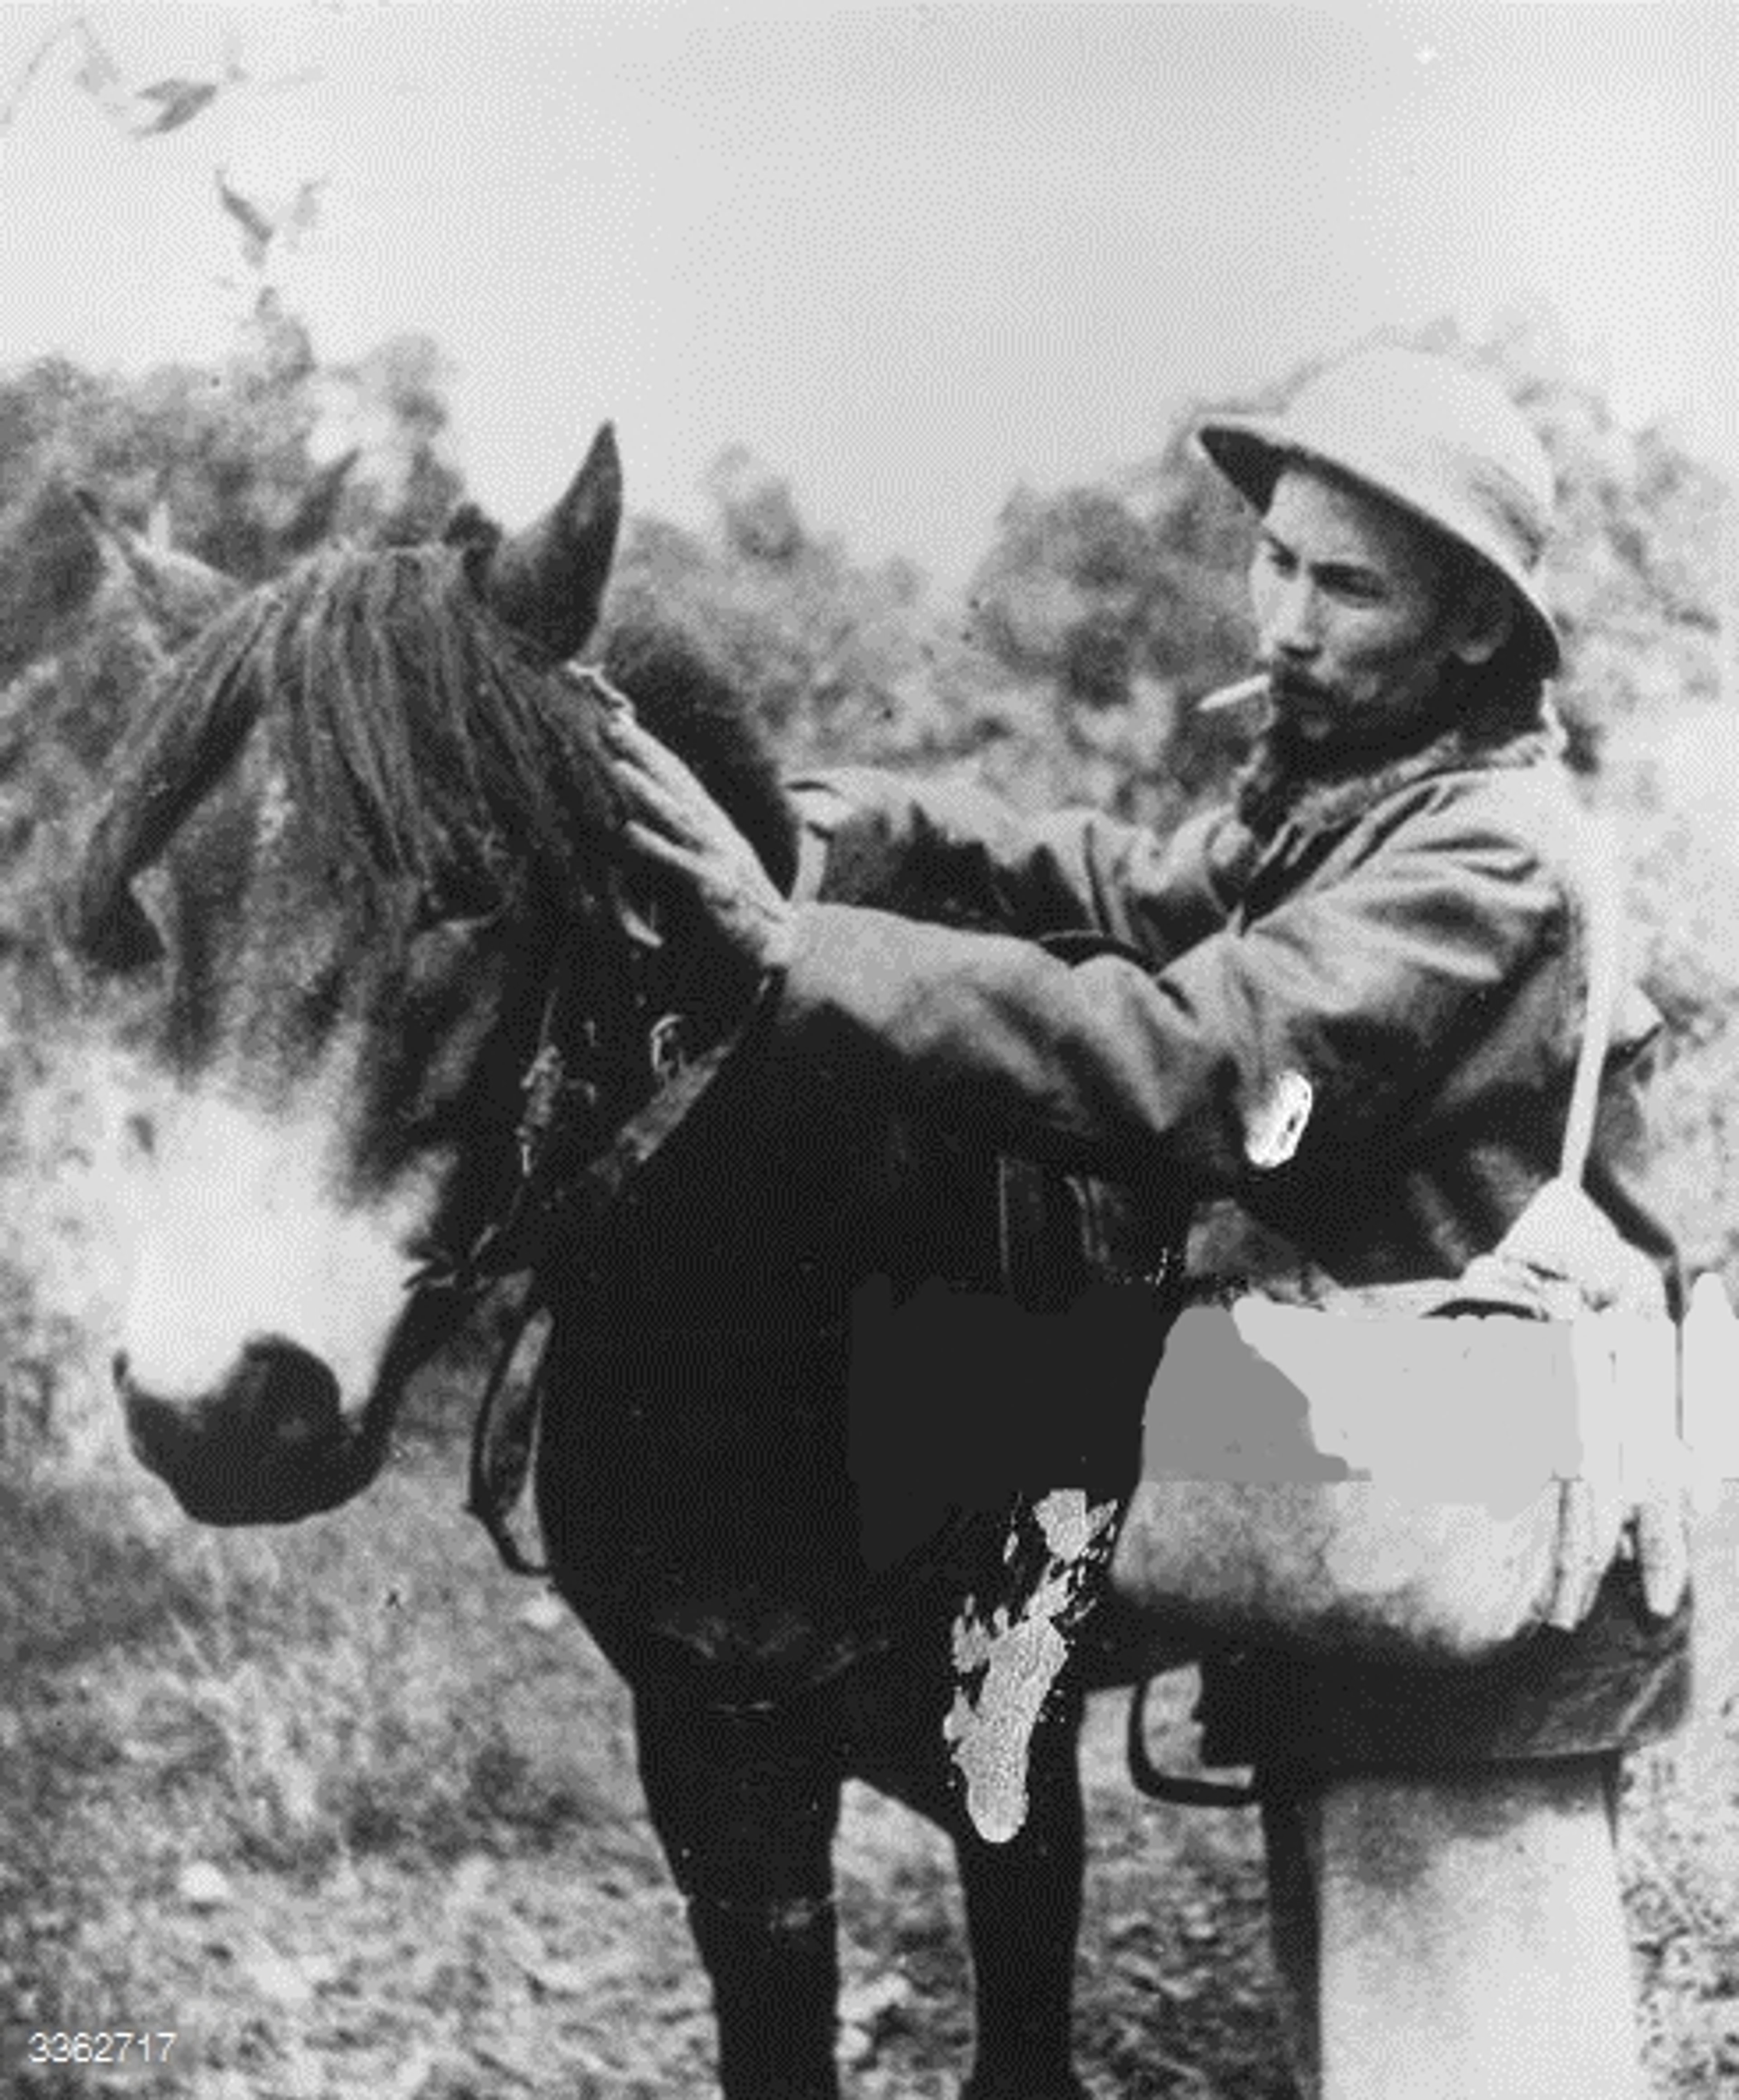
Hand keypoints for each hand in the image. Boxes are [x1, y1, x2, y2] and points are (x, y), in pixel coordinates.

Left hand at [603, 711, 795, 976]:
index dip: (651, 750)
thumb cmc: (732, 908)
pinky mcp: (714, 888)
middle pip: (678, 785)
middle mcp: (717, 833)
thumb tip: (633, 825)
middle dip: (646, 753)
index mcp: (712, 825)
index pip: (679, 778)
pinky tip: (629, 831)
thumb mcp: (701, 864)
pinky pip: (680, 865)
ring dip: (648, 791)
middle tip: (612, 723)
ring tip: (618, 766)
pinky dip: (655, 847)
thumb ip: (674, 842)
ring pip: (678, 818)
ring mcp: (717, 858)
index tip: (620, 722)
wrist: (776, 945)